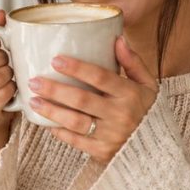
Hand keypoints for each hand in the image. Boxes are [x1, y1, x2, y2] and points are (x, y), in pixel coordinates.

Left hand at [28, 36, 157, 163]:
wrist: (156, 149)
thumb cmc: (147, 111)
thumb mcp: (148, 85)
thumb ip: (133, 63)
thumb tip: (118, 38)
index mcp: (130, 94)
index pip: (101, 78)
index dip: (77, 68)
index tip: (56, 60)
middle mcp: (120, 115)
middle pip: (82, 99)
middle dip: (55, 89)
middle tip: (34, 81)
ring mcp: (110, 135)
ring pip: (75, 122)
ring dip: (51, 111)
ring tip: (33, 101)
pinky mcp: (102, 152)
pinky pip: (75, 141)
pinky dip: (59, 131)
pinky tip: (46, 122)